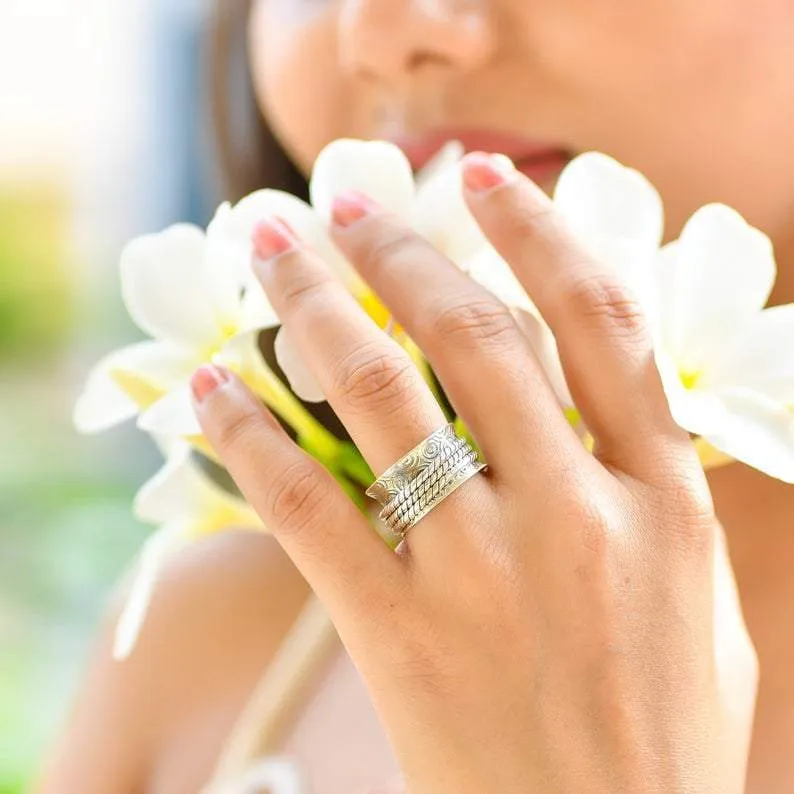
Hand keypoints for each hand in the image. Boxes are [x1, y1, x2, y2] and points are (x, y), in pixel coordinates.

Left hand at [191, 153, 757, 793]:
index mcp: (662, 501)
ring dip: (318, 310)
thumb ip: (655, 490)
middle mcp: (572, 516)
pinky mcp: (398, 634)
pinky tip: (215, 387)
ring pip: (382, 400)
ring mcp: (481, 575)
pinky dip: (252, 438)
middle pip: (474, 338)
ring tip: (277, 249)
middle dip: (403, 252)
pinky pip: (308, 510)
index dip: (539, 233)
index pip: (598, 323)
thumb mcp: (693, 593)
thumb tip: (607, 397)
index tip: (484, 177)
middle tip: (348, 201)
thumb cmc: (660, 728)